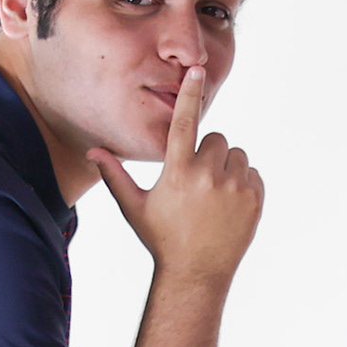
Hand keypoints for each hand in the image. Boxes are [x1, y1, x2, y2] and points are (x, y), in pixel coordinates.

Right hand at [89, 66, 263, 284]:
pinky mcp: (255, 199)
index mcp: (178, 172)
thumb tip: (91, 152)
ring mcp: (235, 187)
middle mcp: (208, 176)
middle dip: (207, 155)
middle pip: (215, 140)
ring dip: (226, 168)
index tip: (197, 71)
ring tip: (212, 197)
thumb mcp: (135, 208)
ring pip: (236, 154)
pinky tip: (227, 207)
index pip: (184, 123)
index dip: (190, 94)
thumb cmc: (161, 240)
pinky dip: (242, 184)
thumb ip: (114, 176)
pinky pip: (252, 174)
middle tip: (196, 184)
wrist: (196, 275)